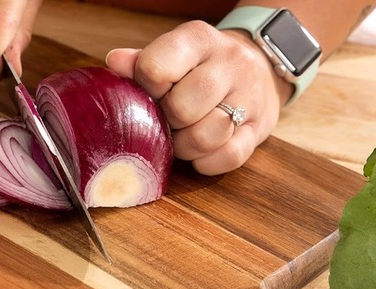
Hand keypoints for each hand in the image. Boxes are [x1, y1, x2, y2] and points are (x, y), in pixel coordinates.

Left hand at [106, 20, 293, 174]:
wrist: (260, 67)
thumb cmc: (201, 66)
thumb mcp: (173, 53)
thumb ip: (142, 61)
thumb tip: (114, 63)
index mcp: (198, 39)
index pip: (156, 68)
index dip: (146, 89)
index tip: (151, 94)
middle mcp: (229, 63)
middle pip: (182, 107)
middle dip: (167, 122)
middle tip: (167, 121)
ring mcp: (250, 96)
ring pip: (207, 136)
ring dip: (186, 147)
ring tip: (182, 138)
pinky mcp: (261, 128)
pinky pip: (230, 157)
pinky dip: (208, 162)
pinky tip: (201, 152)